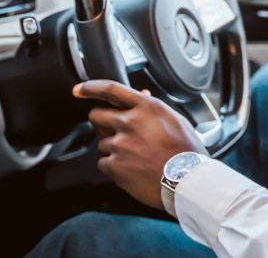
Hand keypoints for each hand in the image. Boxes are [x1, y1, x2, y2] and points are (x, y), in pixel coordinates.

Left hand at [74, 80, 208, 208]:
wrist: (188, 181)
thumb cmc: (186, 151)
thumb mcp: (175, 120)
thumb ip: (152, 107)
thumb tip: (141, 94)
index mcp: (146, 107)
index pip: (111, 89)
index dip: (91, 88)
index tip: (80, 90)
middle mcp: (130, 122)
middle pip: (96, 116)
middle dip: (101, 123)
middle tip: (114, 132)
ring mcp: (120, 145)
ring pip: (102, 143)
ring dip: (114, 150)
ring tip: (137, 158)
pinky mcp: (115, 166)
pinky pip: (103, 163)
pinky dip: (114, 168)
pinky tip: (133, 170)